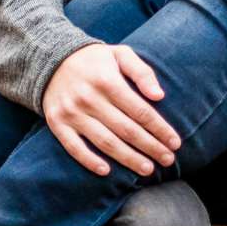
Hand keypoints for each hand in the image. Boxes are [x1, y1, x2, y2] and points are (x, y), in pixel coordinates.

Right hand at [42, 43, 179, 176]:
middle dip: (150, 147)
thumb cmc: (94, 60)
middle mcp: (89, 98)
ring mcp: (71, 112)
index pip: (140, 111)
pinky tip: (107, 171)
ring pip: (105, 142)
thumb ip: (142, 72)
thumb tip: (159, 96)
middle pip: (126, 129)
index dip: (160, 129)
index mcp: (107, 80)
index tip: (175, 143)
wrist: (50, 59)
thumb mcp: (120, 55)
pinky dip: (89, 161)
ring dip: (128, 158)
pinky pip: (73, 147)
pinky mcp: (57, 123)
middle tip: (168, 160)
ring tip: (147, 169)